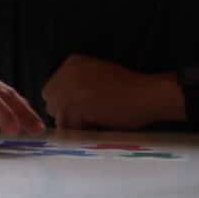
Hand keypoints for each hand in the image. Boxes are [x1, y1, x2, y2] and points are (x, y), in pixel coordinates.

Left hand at [39, 55, 173, 131]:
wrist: (147, 94)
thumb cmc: (129, 88)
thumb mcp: (98, 76)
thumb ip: (78, 85)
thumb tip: (62, 108)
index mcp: (71, 63)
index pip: (54, 90)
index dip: (66, 104)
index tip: (83, 112)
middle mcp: (65, 73)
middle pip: (51, 103)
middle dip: (66, 114)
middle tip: (88, 121)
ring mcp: (68, 89)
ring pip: (59, 117)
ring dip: (74, 125)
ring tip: (95, 125)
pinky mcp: (74, 106)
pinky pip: (68, 128)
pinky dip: (81, 133)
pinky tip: (97, 128)